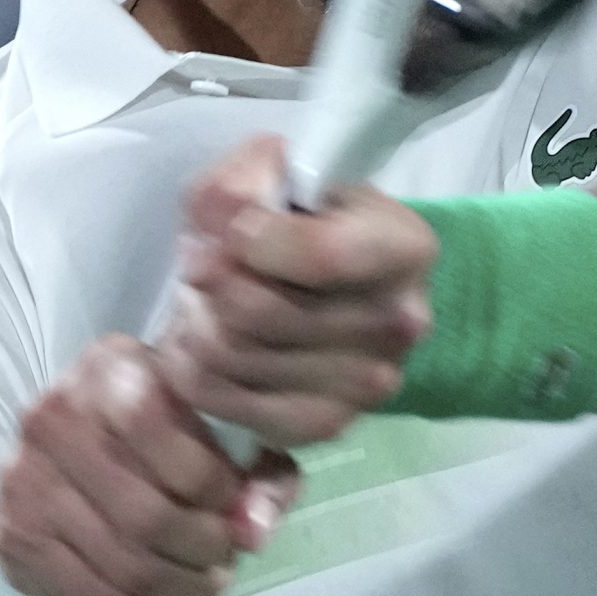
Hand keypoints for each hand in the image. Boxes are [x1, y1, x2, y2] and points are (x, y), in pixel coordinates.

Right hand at [0, 334, 299, 595]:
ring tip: (213, 585)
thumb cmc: (158, 436)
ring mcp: (26, 480)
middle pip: (145, 512)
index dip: (208, 479)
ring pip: (125, 563)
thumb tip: (255, 530)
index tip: (236, 504)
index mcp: (109, 369)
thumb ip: (255, 467)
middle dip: (205, 547)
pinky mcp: (17, 538)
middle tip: (229, 558)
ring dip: (185, 588)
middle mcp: (55, 417)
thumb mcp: (213, 427)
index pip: (151, 426)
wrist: (62, 463)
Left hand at [159, 135, 435, 450]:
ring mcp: (368, 384)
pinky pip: (226, 401)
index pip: (321, 255)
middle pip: (260, 311)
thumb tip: (219, 223)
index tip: (230, 229)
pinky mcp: (326, 425)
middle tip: (198, 263)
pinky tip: (197, 341)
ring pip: (233, 355)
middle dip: (206, 280)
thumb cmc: (298, 216)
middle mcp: (400, 322)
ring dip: (193, 319)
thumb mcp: (271, 170)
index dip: (252, 240)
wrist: (322, 281)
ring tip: (198, 298)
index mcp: (405, 247)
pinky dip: (191, 370)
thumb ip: (241, 182)